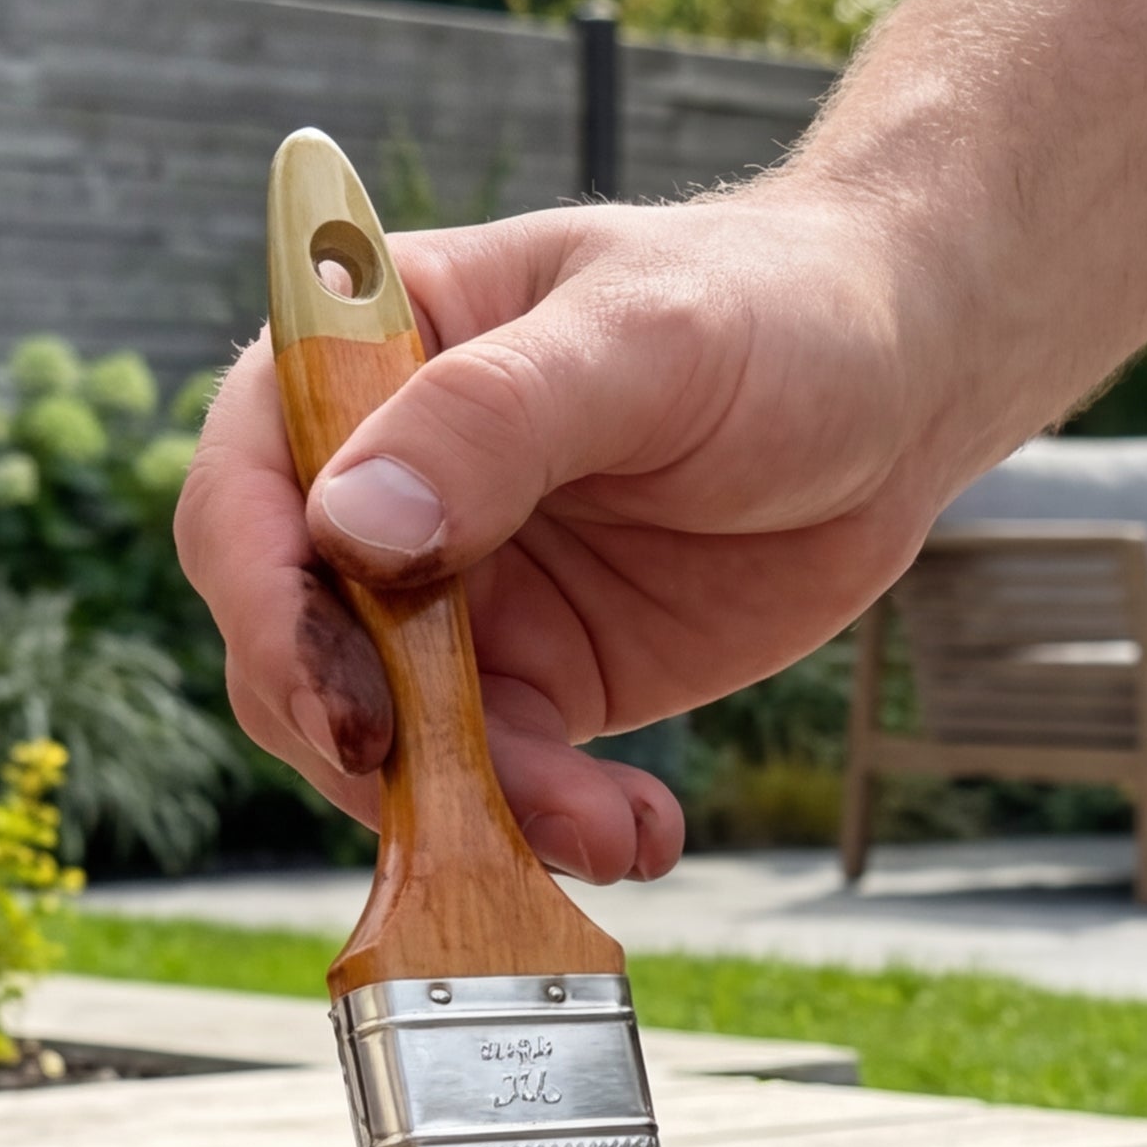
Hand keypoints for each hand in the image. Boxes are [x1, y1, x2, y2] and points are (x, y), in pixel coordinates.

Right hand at [176, 185, 968, 883]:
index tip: (341, 704)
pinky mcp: (542, 678)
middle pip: (297, 644)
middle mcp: (382, 487)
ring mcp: (458, 596)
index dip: (265, 606)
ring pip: (396, 738)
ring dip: (476, 810)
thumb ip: (496, 422)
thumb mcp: (641, 342)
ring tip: (604, 835)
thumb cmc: (764, 309)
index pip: (250, 489)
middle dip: (371, 744)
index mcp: (363, 360)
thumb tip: (353, 531)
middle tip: (472, 810)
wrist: (896, 388)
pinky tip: (640, 837)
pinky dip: (554, 830)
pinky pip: (504, 780)